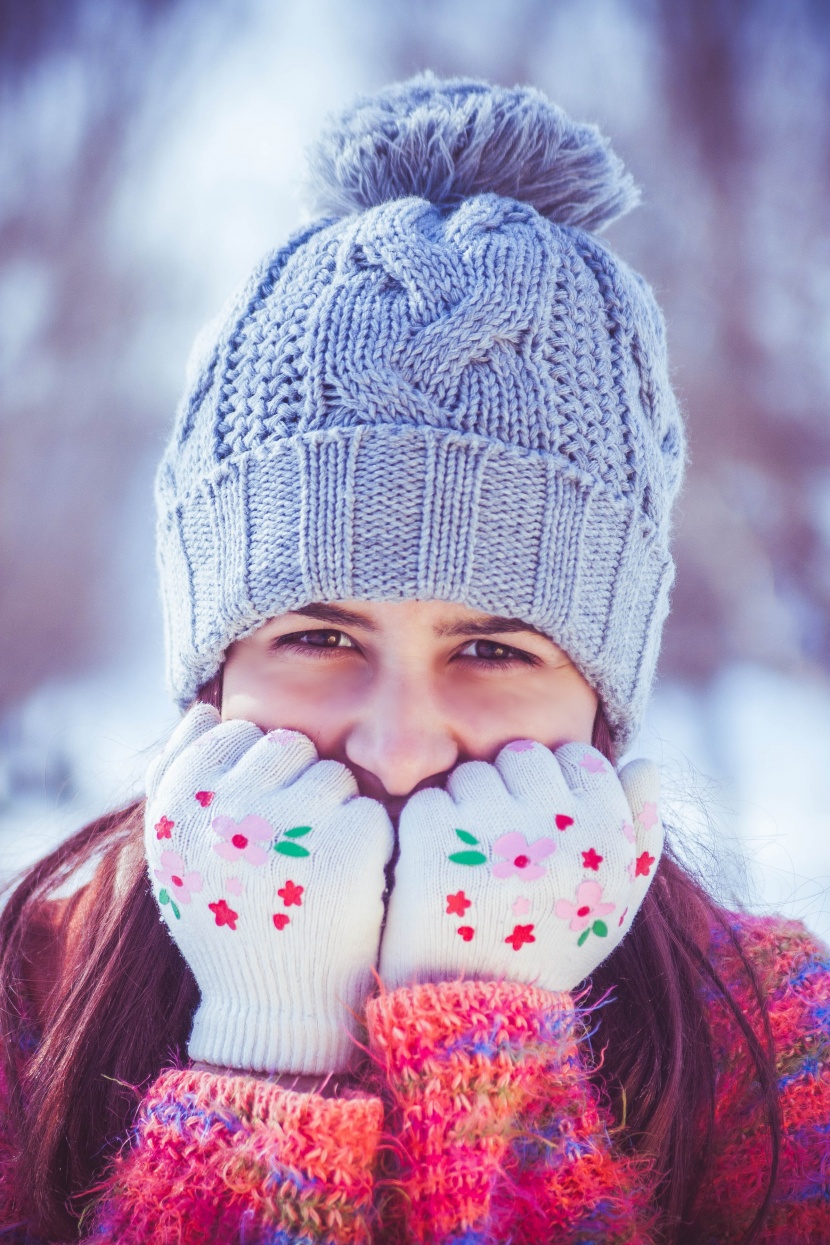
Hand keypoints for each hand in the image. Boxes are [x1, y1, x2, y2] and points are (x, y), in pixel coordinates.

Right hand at [144, 705, 393, 1074]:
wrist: (272, 1011)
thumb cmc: (227, 922)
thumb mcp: (176, 855)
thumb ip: (176, 778)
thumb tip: (204, 708)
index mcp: (178, 807)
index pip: (233, 733)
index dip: (254, 773)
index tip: (257, 821)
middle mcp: (226, 811)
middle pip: (288, 745)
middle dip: (298, 783)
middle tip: (293, 846)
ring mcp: (289, 828)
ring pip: (334, 774)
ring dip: (336, 811)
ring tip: (317, 867)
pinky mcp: (349, 850)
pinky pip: (370, 810)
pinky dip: (368, 843)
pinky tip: (348, 884)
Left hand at [379, 740, 661, 992]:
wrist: (481, 1018)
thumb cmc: (551, 948)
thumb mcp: (616, 901)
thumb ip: (642, 829)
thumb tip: (644, 760)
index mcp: (608, 840)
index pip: (581, 759)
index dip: (556, 785)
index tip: (543, 825)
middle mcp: (557, 832)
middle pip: (522, 757)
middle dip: (507, 789)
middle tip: (499, 844)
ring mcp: (492, 837)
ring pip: (471, 774)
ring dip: (464, 808)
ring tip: (469, 864)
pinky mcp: (433, 847)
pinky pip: (427, 801)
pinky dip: (424, 831)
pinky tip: (436, 873)